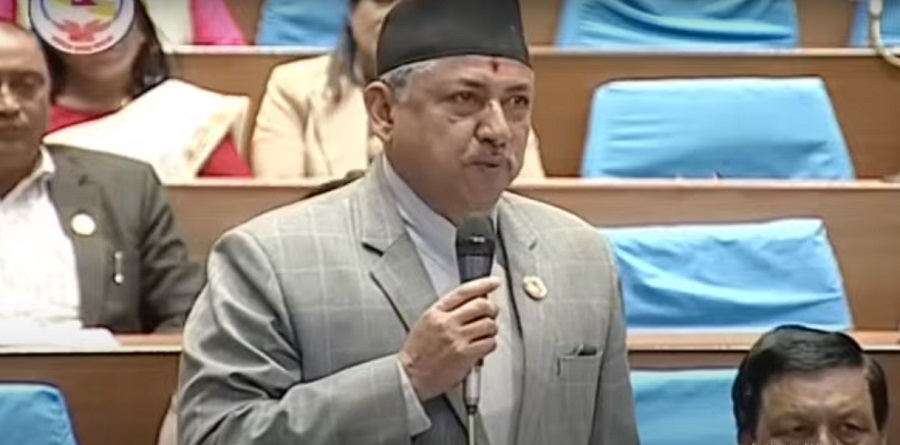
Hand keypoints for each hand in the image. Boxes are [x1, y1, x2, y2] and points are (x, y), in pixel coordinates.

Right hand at [398, 277, 501, 400]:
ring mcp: (456, 338)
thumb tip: (472, 302)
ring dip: (492, 329)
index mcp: (436, 312)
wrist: (410, 376)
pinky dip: (490, 344)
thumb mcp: (426, 323)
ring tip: (485, 334)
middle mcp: (447, 323)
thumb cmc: (418, 353)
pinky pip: (489, 343)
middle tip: (491, 314)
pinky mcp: (465, 354)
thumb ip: (447, 311)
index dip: (483, 284)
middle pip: (481, 305)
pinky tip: (482, 347)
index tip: (494, 283)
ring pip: (489, 324)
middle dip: (491, 309)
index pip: (464, 291)